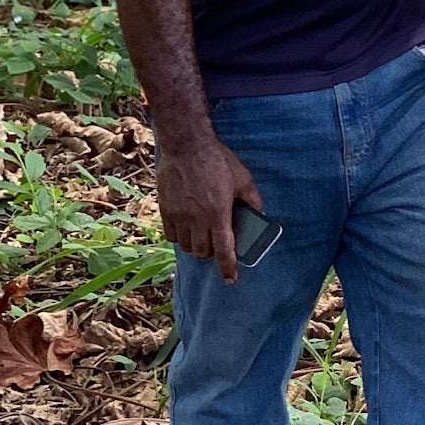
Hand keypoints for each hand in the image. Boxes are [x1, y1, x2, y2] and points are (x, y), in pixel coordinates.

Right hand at [156, 132, 264, 283]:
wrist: (187, 145)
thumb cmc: (218, 161)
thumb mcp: (243, 178)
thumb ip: (252, 199)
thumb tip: (259, 214)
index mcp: (218, 213)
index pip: (224, 249)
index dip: (228, 267)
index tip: (231, 279)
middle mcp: (197, 218)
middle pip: (203, 251)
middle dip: (211, 253)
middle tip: (216, 243)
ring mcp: (179, 215)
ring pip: (186, 246)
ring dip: (195, 246)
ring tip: (201, 235)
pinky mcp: (165, 209)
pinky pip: (171, 235)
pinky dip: (179, 237)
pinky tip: (186, 228)